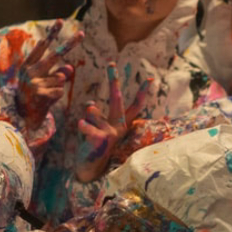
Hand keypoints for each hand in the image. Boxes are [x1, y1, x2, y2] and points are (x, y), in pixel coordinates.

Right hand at [18, 19, 83, 129]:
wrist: (21, 115)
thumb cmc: (34, 94)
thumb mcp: (43, 81)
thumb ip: (56, 72)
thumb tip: (70, 68)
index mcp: (28, 65)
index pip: (43, 47)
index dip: (52, 34)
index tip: (61, 21)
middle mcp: (29, 71)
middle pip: (54, 56)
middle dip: (69, 44)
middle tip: (82, 33)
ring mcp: (34, 82)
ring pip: (60, 78)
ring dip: (58, 86)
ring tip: (46, 92)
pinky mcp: (39, 94)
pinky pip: (60, 91)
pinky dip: (57, 95)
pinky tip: (47, 100)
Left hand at [75, 65, 153, 182]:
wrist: (90, 167)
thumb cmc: (94, 144)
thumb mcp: (97, 127)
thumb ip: (95, 115)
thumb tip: (90, 104)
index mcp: (121, 123)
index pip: (134, 105)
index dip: (143, 92)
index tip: (150, 78)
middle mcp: (119, 127)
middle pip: (118, 99)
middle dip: (114, 81)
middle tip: (111, 64)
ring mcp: (112, 133)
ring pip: (93, 111)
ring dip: (87, 117)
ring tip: (85, 126)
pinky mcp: (101, 139)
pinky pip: (87, 124)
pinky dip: (83, 124)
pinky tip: (81, 124)